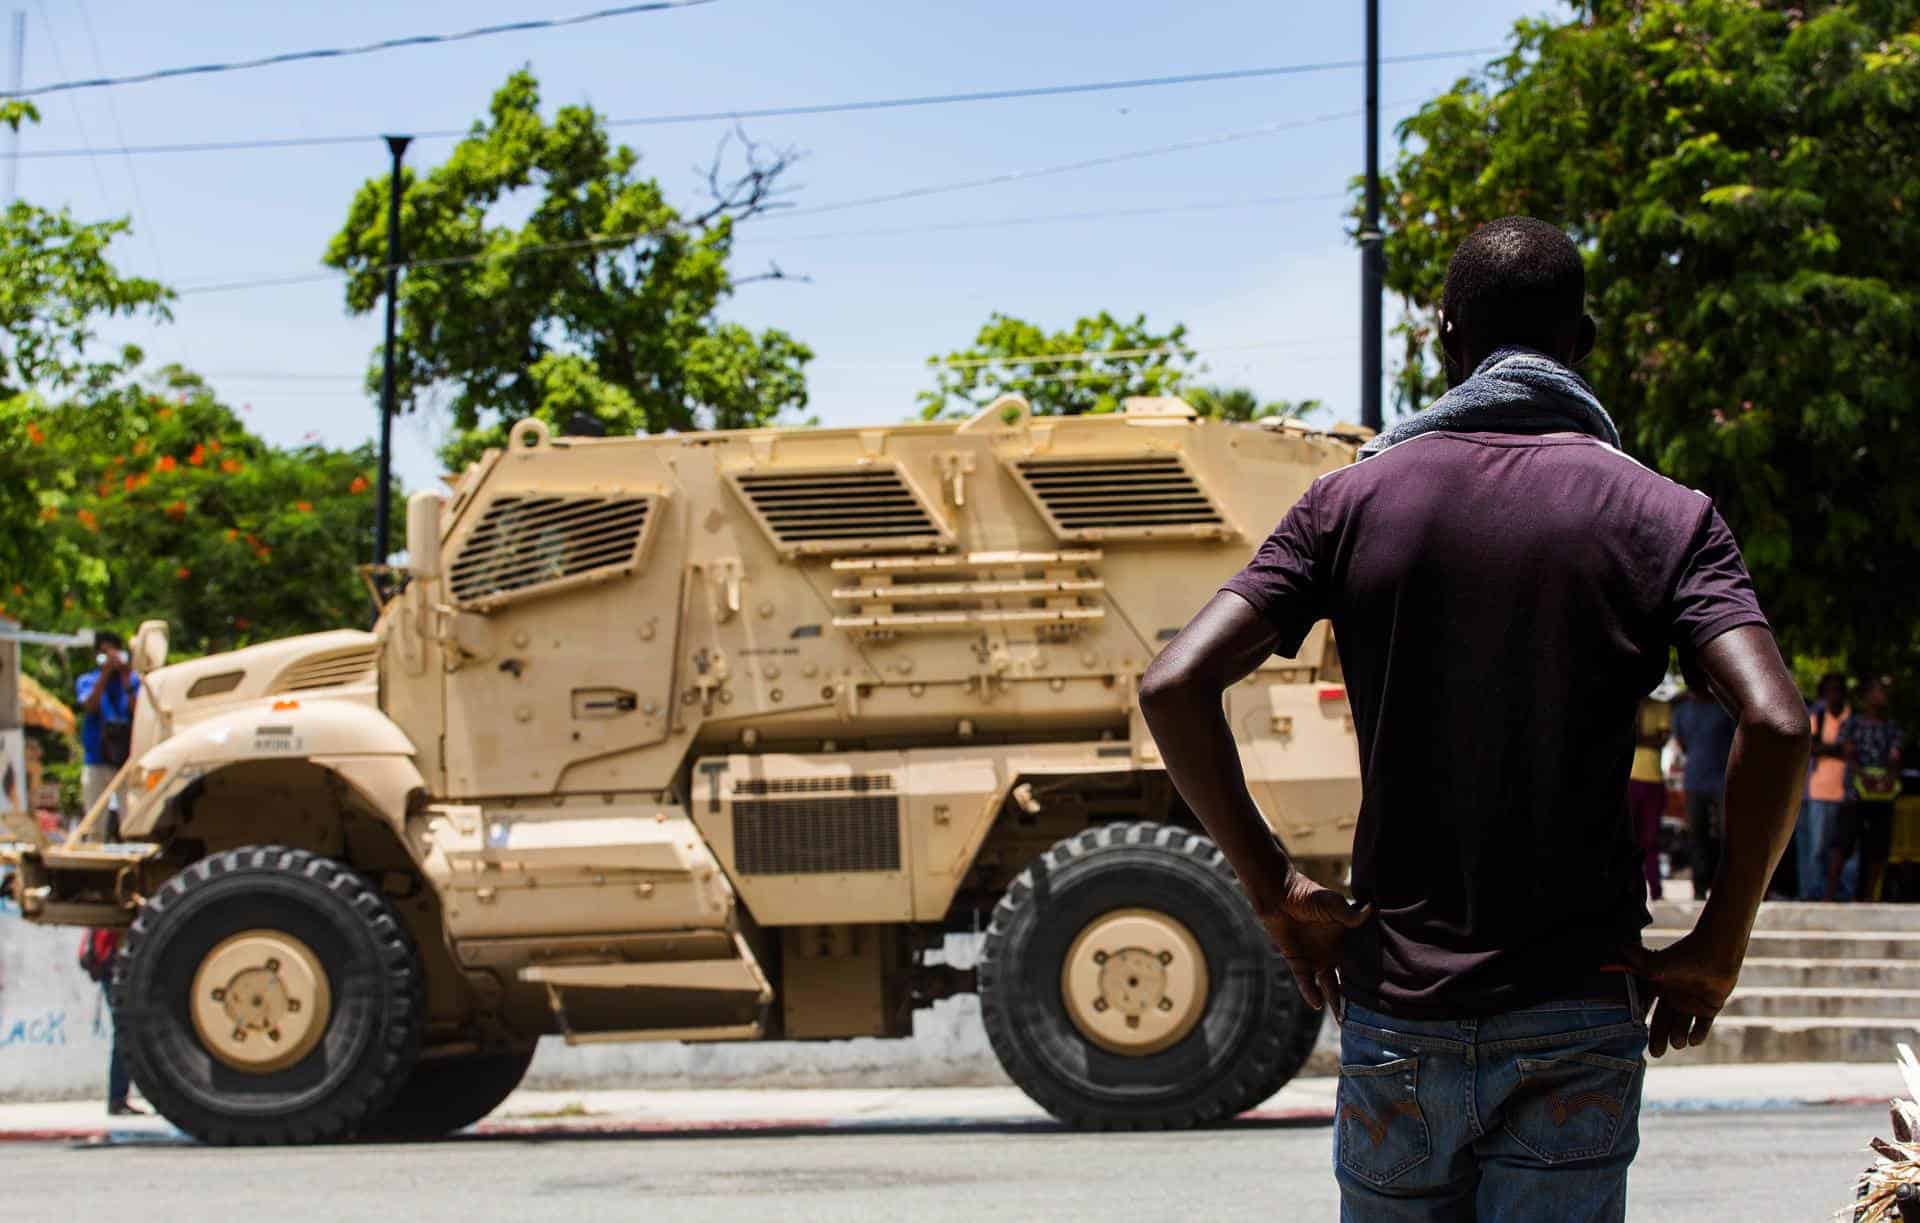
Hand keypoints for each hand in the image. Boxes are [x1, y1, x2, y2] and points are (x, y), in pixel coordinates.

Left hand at [1254, 869, 1372, 1013]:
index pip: (1360, 964)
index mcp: (1345, 942)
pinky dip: (1310, 992)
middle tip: (1370, 1019)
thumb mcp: (1333, 904)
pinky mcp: (1297, 962)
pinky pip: (1305, 982)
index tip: (1387, 994)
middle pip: (1347, 982)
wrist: (1280, 895)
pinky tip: (1316, 1004)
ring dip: (1335, 1003)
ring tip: (1344, 1022)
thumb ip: (1350, 914)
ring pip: (1328, 987)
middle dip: (1356, 999)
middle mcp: (1332, 955)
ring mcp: (1315, 960)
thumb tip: (1371, 909)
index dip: (1371, 978)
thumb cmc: (1309, 895)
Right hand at [1621, 932, 1740, 1056]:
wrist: (1715, 951)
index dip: (1643, 1023)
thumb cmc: (1682, 955)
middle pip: (1664, 1022)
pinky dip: (1698, 1034)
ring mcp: (1692, 1002)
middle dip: (1659, 1038)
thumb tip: (1614, 946)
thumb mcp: (1653, 963)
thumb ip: (1633, 959)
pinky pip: (1702, 1025)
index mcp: (1659, 987)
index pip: (1648, 1009)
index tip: (1636, 1038)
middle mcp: (1674, 996)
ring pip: (1682, 1025)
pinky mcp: (1710, 1006)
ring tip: (1677, 1042)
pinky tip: (1693, 1040)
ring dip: (1678, 1036)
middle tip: (1656, 1054)